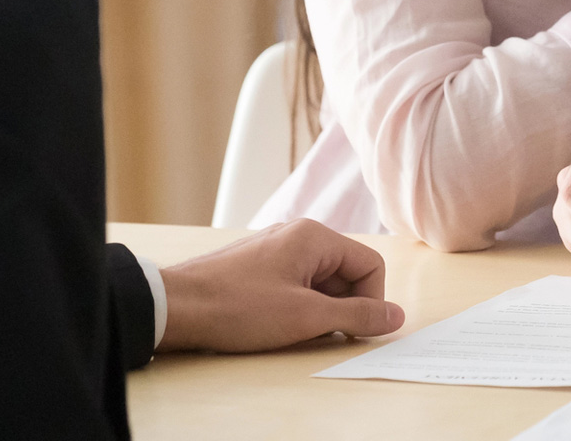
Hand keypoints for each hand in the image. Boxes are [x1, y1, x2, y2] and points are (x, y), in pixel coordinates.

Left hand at [156, 219, 405, 351]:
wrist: (174, 307)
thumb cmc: (238, 308)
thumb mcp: (306, 318)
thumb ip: (357, 315)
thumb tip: (396, 316)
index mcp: (315, 237)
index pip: (370, 265)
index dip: (371, 301)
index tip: (354, 330)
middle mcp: (297, 235)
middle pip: (345, 273)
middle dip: (340, 308)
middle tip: (319, 334)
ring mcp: (275, 249)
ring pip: (319, 282)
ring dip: (317, 310)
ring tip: (292, 331)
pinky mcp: (257, 266)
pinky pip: (295, 284)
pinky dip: (295, 307)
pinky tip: (274, 325)